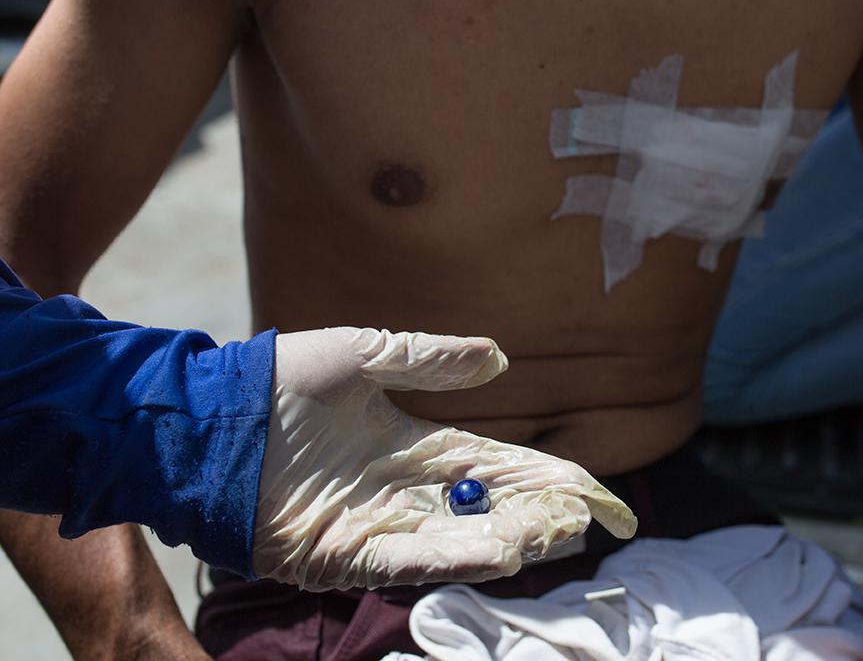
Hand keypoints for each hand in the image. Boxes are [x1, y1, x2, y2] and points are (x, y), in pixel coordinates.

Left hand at [252, 327, 636, 590]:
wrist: (213, 419)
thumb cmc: (282, 382)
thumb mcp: (365, 354)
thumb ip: (429, 358)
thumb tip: (500, 359)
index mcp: (419, 445)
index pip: (501, 466)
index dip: (550, 478)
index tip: (596, 489)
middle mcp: (409, 491)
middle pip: (494, 509)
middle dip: (544, 515)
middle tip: (591, 517)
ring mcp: (382, 526)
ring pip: (464, 542)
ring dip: (515, 540)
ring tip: (560, 532)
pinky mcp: (348, 555)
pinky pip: (413, 561)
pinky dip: (458, 559)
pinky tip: (502, 550)